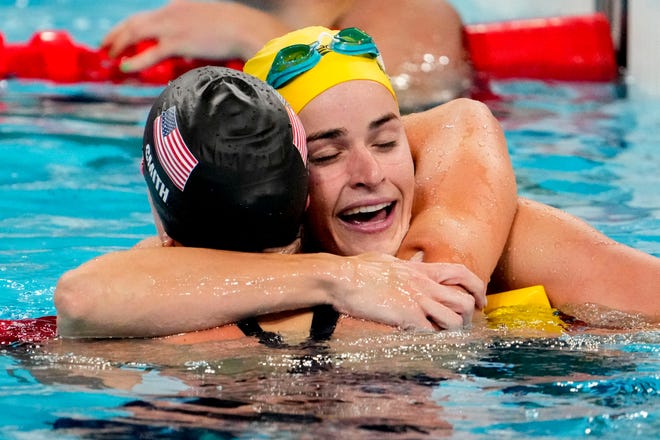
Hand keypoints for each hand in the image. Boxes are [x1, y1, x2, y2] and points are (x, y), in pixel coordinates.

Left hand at [101, 0, 288, 71]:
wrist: (245, 28)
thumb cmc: (235, 29)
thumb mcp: (211, 25)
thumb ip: (196, 33)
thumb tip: (193, 48)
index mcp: (178, 9)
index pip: (147, 16)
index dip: (130, 26)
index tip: (121, 35)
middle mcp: (170, 14)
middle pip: (134, 22)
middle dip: (116, 33)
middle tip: (104, 45)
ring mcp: (172, 27)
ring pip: (135, 33)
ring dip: (118, 44)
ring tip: (109, 55)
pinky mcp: (178, 42)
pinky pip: (150, 53)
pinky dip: (135, 60)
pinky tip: (125, 66)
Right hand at [331, 253, 485, 329]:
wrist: (342, 277)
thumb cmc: (357, 268)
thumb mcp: (386, 260)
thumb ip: (401, 265)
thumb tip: (403, 264)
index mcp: (420, 269)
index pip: (461, 273)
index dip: (477, 288)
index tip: (480, 301)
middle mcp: (424, 285)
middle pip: (465, 302)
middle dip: (468, 317)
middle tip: (461, 326)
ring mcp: (417, 301)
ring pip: (455, 321)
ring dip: (452, 332)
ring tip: (441, 336)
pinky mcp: (407, 317)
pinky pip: (433, 333)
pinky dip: (433, 341)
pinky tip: (424, 342)